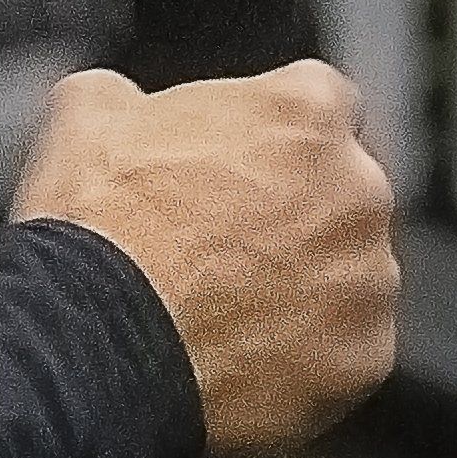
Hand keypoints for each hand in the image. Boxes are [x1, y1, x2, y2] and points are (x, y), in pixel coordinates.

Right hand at [13, 60, 397, 457]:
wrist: (93, 342)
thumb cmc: (97, 226)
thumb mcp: (89, 112)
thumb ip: (135, 98)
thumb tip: (125, 108)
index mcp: (306, 112)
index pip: (321, 106)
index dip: (277, 139)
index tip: (245, 170)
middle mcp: (357, 188)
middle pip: (343, 193)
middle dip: (299, 215)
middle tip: (228, 249)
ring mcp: (367, 276)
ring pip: (350, 275)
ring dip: (309, 287)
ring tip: (231, 313)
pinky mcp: (364, 357)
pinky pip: (348, 351)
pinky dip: (310, 357)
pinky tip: (249, 359)